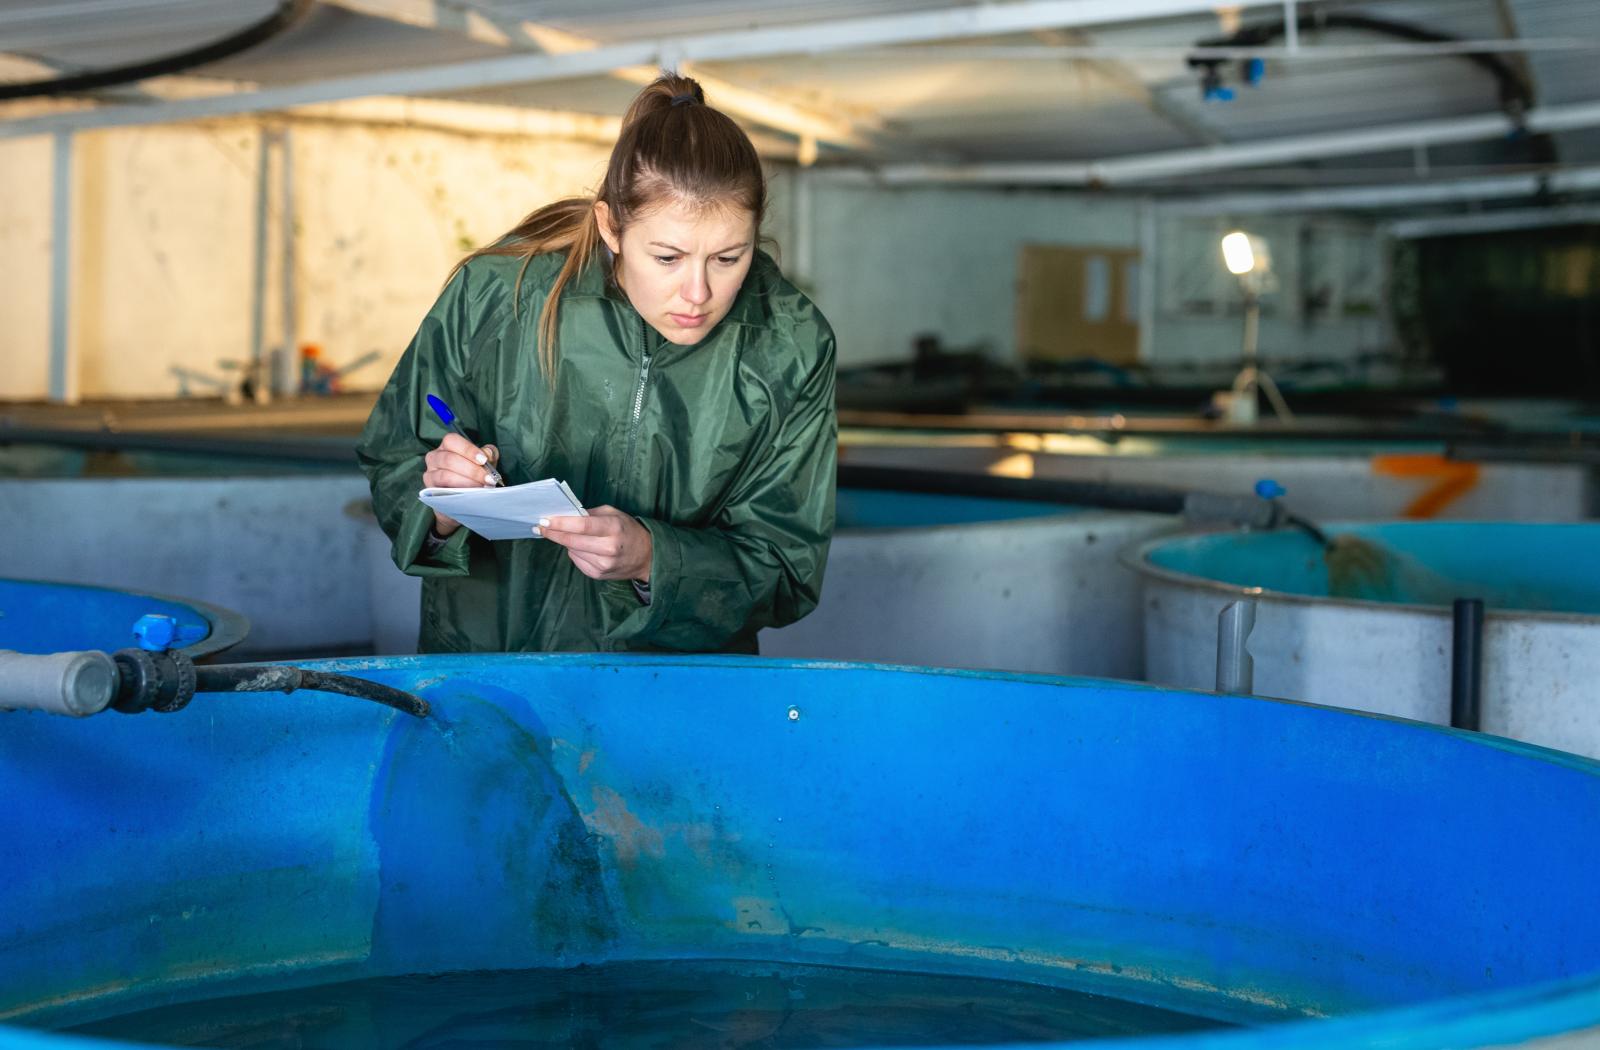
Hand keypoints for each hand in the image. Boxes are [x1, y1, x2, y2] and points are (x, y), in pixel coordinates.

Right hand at [423, 433, 498, 536]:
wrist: (467, 499)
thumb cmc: (474, 475)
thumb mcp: (484, 462)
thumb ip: (488, 454)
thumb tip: (487, 453)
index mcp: (446, 446)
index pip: (452, 440)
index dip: (468, 449)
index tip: (483, 460)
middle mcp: (434, 458)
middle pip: (449, 459)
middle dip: (471, 470)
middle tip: (488, 479)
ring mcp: (430, 474)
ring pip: (445, 475)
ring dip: (466, 482)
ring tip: (481, 487)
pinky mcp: (430, 491)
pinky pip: (442, 491)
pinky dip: (458, 493)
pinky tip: (471, 495)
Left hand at [537, 506, 652, 581]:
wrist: (646, 557)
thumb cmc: (628, 530)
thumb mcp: (613, 514)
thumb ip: (589, 514)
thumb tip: (565, 515)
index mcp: (613, 528)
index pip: (581, 526)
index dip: (560, 523)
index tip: (544, 520)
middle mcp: (608, 548)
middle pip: (572, 541)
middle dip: (554, 533)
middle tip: (540, 526)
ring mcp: (603, 564)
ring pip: (572, 551)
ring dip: (566, 542)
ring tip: (568, 535)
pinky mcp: (598, 575)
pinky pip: (577, 561)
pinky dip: (575, 552)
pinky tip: (582, 547)